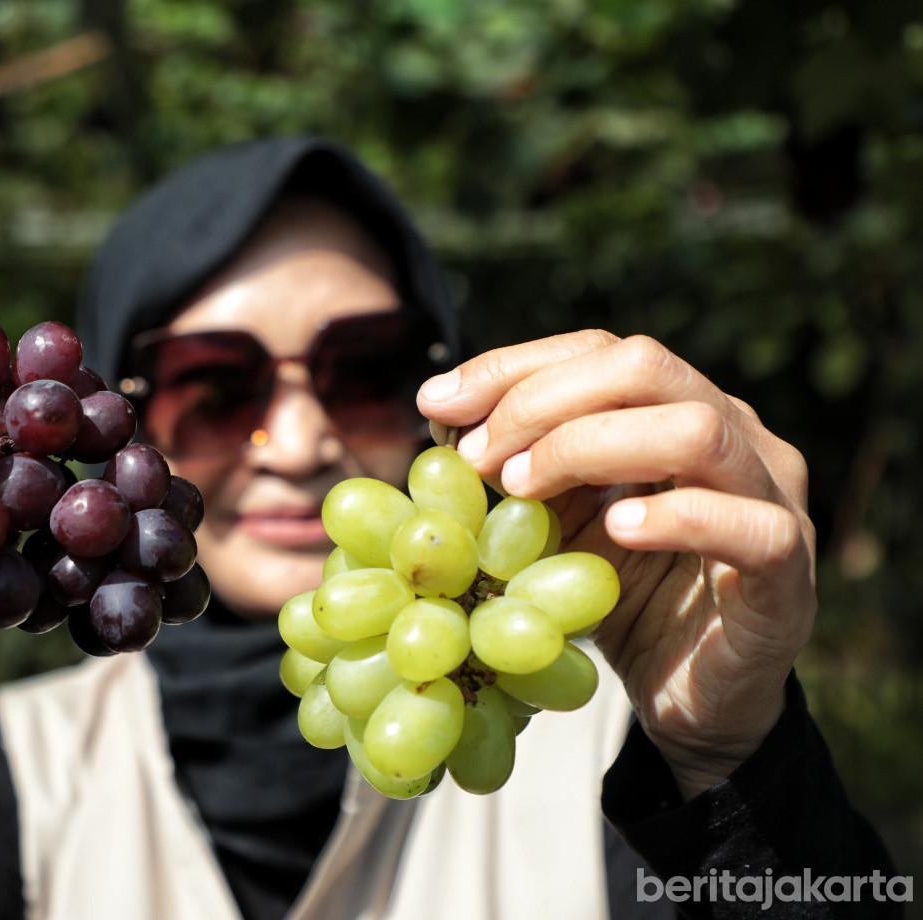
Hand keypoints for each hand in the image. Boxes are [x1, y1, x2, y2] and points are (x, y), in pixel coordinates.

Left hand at [418, 331, 815, 798]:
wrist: (689, 700)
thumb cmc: (621, 599)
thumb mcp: (553, 526)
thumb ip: (517, 470)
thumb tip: (439, 420)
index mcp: (677, 410)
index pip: (599, 352)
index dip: (512, 367)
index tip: (435, 404)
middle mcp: (734, 434)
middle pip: (644, 368)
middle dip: (541, 402)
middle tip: (478, 457)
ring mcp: (771, 496)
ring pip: (697, 429)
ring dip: (591, 447)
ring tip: (523, 488)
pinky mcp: (788, 571)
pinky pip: (751, 525)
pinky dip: (678, 517)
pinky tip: (616, 528)